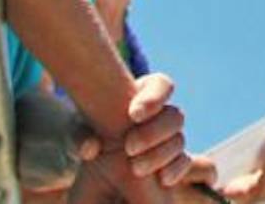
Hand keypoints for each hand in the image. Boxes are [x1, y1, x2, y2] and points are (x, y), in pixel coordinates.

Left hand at [77, 73, 198, 187]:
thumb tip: (90, 148)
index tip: (134, 115)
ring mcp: (171, 138)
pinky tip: (161, 180)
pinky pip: (184, 162)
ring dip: (159, 154)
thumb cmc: (91, 133)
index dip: (154, 97)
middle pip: (175, 115)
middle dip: (153, 132)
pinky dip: (175, 170)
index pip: (162, 85)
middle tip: (129, 148)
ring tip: (135, 169)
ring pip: (179, 140)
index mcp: (145, 95)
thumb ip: (82, 134)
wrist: (95, 163)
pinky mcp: (174, 162)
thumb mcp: (80, 131)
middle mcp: (163, 115)